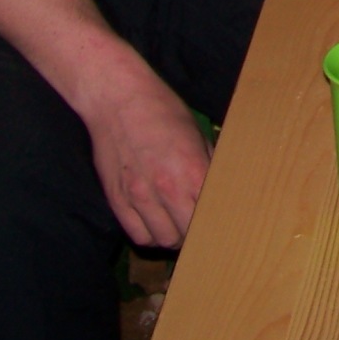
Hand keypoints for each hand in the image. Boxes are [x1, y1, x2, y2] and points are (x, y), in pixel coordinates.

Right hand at [80, 56, 211, 246]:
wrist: (118, 99)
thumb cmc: (162, 110)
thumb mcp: (196, 132)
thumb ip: (208, 162)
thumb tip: (221, 185)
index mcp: (192, 169)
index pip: (210, 215)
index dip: (217, 222)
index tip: (220, 222)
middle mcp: (166, 188)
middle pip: (187, 234)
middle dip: (195, 233)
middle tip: (198, 226)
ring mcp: (139, 196)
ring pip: (162, 240)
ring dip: (173, 237)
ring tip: (177, 227)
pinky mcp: (117, 200)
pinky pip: (137, 235)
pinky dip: (149, 235)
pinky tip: (155, 224)